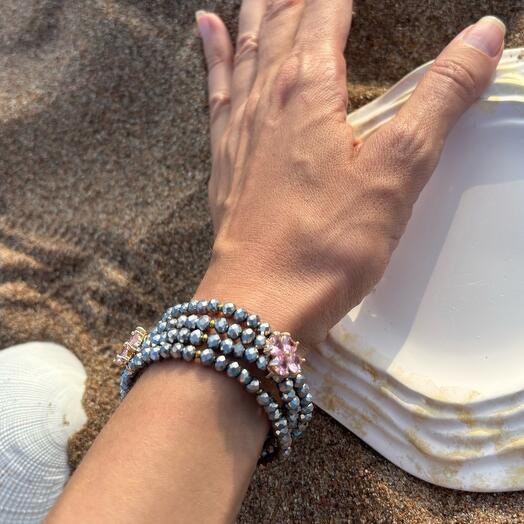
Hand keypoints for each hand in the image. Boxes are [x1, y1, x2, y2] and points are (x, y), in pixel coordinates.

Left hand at [195, 4, 504, 344]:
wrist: (262, 299)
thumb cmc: (328, 244)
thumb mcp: (398, 170)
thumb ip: (439, 98)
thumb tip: (481, 34)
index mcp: (310, 89)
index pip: (326, 12)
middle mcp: (267, 97)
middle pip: (284, 23)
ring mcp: (239, 127)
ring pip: (249, 48)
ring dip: (259, 10)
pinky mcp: (224, 159)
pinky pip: (217, 91)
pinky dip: (214, 55)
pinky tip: (207, 28)